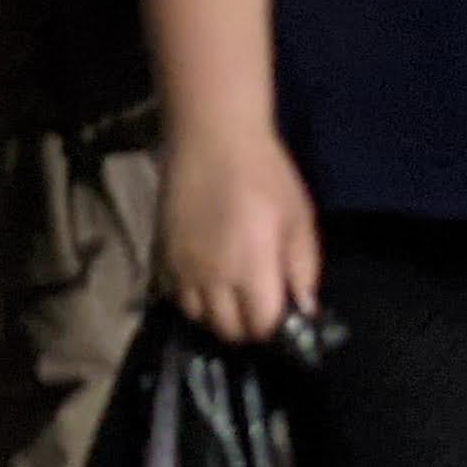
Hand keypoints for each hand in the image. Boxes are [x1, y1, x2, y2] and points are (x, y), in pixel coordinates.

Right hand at [163, 123, 320, 344]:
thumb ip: (304, 268)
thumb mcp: (299, 218)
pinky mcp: (162, 253)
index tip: (281, 314)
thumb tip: (303, 308)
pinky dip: (191, 297)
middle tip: (257, 306)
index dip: (274, 328)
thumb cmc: (265, 174)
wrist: (212, 137)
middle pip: (227, 329)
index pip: (260, 326)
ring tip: (229, 296)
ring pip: (197, 316)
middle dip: (246, 327)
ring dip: (216, 314)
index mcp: (252, 270)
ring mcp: (182, 267)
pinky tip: (204, 279)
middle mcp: (213, 278)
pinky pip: (174, 294)